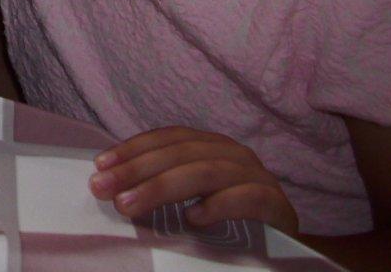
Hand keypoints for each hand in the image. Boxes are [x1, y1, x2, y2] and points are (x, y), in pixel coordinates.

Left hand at [88, 127, 299, 234]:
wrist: (290, 252)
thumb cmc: (233, 226)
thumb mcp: (193, 202)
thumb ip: (163, 190)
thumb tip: (113, 186)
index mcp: (213, 147)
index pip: (170, 138)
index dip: (134, 149)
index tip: (100, 166)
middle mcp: (235, 155)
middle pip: (182, 153)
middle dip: (138, 169)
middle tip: (104, 189)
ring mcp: (259, 178)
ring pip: (207, 171)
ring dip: (163, 187)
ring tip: (131, 205)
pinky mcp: (279, 206)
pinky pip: (248, 198)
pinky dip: (219, 205)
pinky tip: (193, 219)